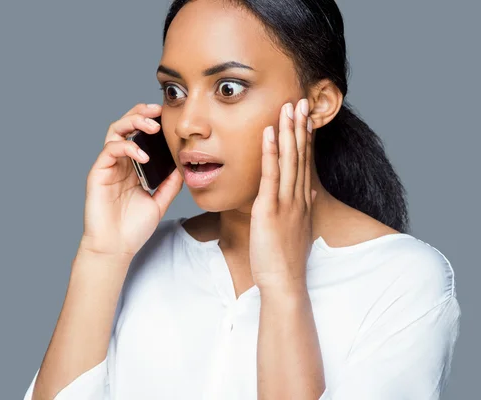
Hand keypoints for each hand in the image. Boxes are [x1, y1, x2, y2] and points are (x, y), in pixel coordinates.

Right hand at [78, 103, 183, 260]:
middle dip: (140, 113)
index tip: (166, 115)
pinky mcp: (98, 173)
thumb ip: (170, 184)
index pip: (139, 135)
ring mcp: (107, 167)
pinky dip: (127, 147)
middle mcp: (119, 163)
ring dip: (132, 123)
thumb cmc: (133, 228)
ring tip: (151, 126)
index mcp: (132, 167)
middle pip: (125, 126)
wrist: (116, 248)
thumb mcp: (159, 202)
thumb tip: (184, 166)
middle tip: (157, 110)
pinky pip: (110, 150)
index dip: (150, 121)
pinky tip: (142, 155)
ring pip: (114, 132)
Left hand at [249, 98, 317, 291]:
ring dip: (289, 131)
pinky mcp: (270, 208)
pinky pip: (271, 175)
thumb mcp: (298, 229)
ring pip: (289, 160)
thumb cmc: (286, 259)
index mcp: (303, 201)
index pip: (305, 163)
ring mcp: (286, 202)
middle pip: (300, 155)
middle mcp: (298, 197)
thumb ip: (303, 208)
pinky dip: (270, 152)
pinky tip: (268, 133)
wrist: (284, 281)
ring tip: (288, 107)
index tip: (306, 118)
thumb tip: (309, 192)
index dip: (306, 139)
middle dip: (300, 127)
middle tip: (300, 101)